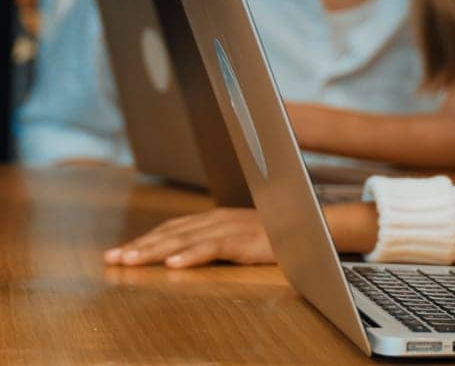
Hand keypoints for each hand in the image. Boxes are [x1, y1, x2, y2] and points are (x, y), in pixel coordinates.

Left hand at [103, 209, 274, 267]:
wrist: (312, 227)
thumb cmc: (275, 235)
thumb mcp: (238, 237)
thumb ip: (213, 242)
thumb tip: (184, 254)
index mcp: (214, 220)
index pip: (172, 228)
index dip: (145, 239)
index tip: (119, 251)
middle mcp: (217, 220)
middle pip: (171, 233)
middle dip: (139, 245)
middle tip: (112, 258)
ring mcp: (230, 228)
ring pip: (184, 239)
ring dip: (154, 250)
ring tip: (131, 261)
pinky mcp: (244, 240)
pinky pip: (213, 248)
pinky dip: (191, 254)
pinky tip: (173, 264)